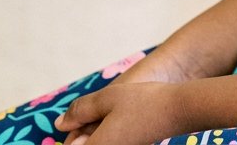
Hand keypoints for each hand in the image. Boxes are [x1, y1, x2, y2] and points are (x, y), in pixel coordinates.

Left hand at [55, 81, 183, 144]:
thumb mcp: (108, 97)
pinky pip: (108, 144)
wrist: (177, 110)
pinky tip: (113, 120)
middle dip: (79, 135)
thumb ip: (80, 110)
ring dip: (92, 136)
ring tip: (100, 115)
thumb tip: (59, 123)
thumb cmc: (142, 102)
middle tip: (84, 117)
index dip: (70, 135)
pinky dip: (103, 137)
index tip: (71, 123)